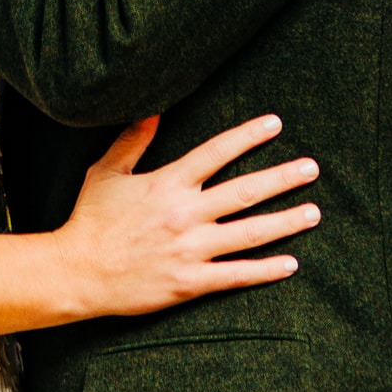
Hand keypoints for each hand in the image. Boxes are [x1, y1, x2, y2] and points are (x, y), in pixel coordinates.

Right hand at [55, 113, 319, 318]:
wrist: (77, 272)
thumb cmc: (91, 219)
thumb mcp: (107, 171)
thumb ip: (133, 140)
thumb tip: (154, 109)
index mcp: (168, 182)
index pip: (216, 152)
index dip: (247, 135)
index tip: (275, 123)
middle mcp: (185, 213)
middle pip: (244, 191)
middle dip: (282, 178)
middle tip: (312, 168)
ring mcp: (190, 249)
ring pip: (248, 233)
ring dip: (285, 222)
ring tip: (313, 212)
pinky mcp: (190, 282)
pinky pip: (235, 275)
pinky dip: (265, 269)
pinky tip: (290, 263)